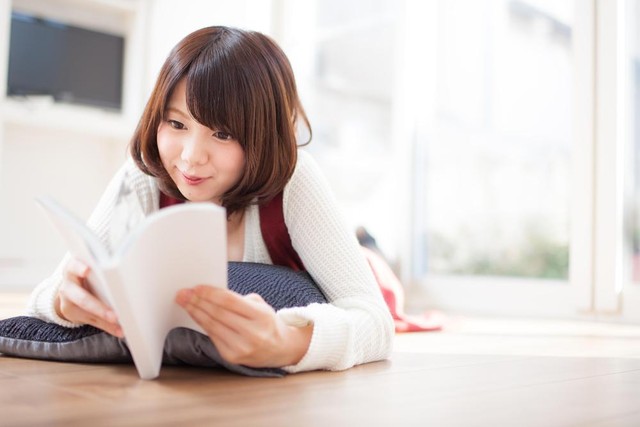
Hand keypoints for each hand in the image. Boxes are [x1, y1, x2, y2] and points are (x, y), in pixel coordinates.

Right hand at [55, 258, 122, 337]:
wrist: (69, 284)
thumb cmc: (89, 273)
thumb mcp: (91, 269)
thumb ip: (103, 271)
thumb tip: (136, 275)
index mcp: (73, 267)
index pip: (74, 266)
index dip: (80, 268)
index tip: (88, 271)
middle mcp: (68, 283)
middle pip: (81, 297)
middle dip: (99, 308)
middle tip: (114, 316)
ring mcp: (66, 299)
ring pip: (86, 313)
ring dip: (105, 321)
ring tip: (120, 327)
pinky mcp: (70, 311)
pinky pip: (91, 320)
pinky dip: (107, 326)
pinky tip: (119, 330)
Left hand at [176, 286, 312, 367]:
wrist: (280, 349)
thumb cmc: (267, 323)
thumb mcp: (261, 306)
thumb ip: (238, 300)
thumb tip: (210, 294)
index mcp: (261, 316)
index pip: (230, 301)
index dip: (211, 293)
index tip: (197, 287)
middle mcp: (253, 334)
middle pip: (218, 314)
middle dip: (198, 302)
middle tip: (184, 294)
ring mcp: (242, 347)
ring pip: (212, 326)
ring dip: (196, 313)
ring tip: (185, 303)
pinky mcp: (232, 357)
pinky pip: (213, 337)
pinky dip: (203, 324)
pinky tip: (196, 315)